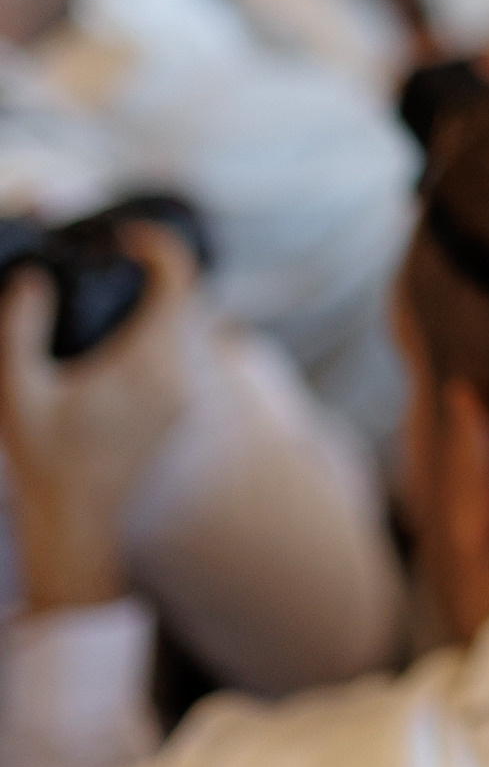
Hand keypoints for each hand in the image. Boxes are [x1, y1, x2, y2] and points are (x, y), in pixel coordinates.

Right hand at [1, 224, 198, 610]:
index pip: (177, 278)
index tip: (126, 238)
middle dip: (156, 275)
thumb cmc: (45, 462)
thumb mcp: (17, 392)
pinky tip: (129, 343)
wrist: (80, 528)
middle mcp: (182, 378)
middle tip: (116, 263)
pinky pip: (188, 361)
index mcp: (149, 361)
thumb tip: (32, 279)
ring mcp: (188, 400)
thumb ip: (19, 327)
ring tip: (120, 300)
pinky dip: (166, 341)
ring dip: (163, 309)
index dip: (155, 245)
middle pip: (188, 299)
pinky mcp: (184, 417)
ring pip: (193, 331)